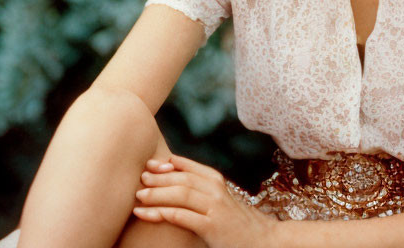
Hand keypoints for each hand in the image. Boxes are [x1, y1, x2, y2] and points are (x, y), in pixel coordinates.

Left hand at [132, 154, 277, 247]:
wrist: (265, 241)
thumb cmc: (238, 223)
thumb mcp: (220, 201)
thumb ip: (201, 191)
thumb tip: (174, 182)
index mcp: (216, 181)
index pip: (188, 167)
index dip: (166, 164)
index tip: (149, 164)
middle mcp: (216, 190)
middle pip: (181, 178)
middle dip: (157, 177)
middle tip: (139, 178)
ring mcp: (215, 207)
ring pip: (181, 194)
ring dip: (157, 194)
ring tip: (138, 196)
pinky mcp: (213, 226)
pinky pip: (183, 216)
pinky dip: (163, 213)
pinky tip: (147, 214)